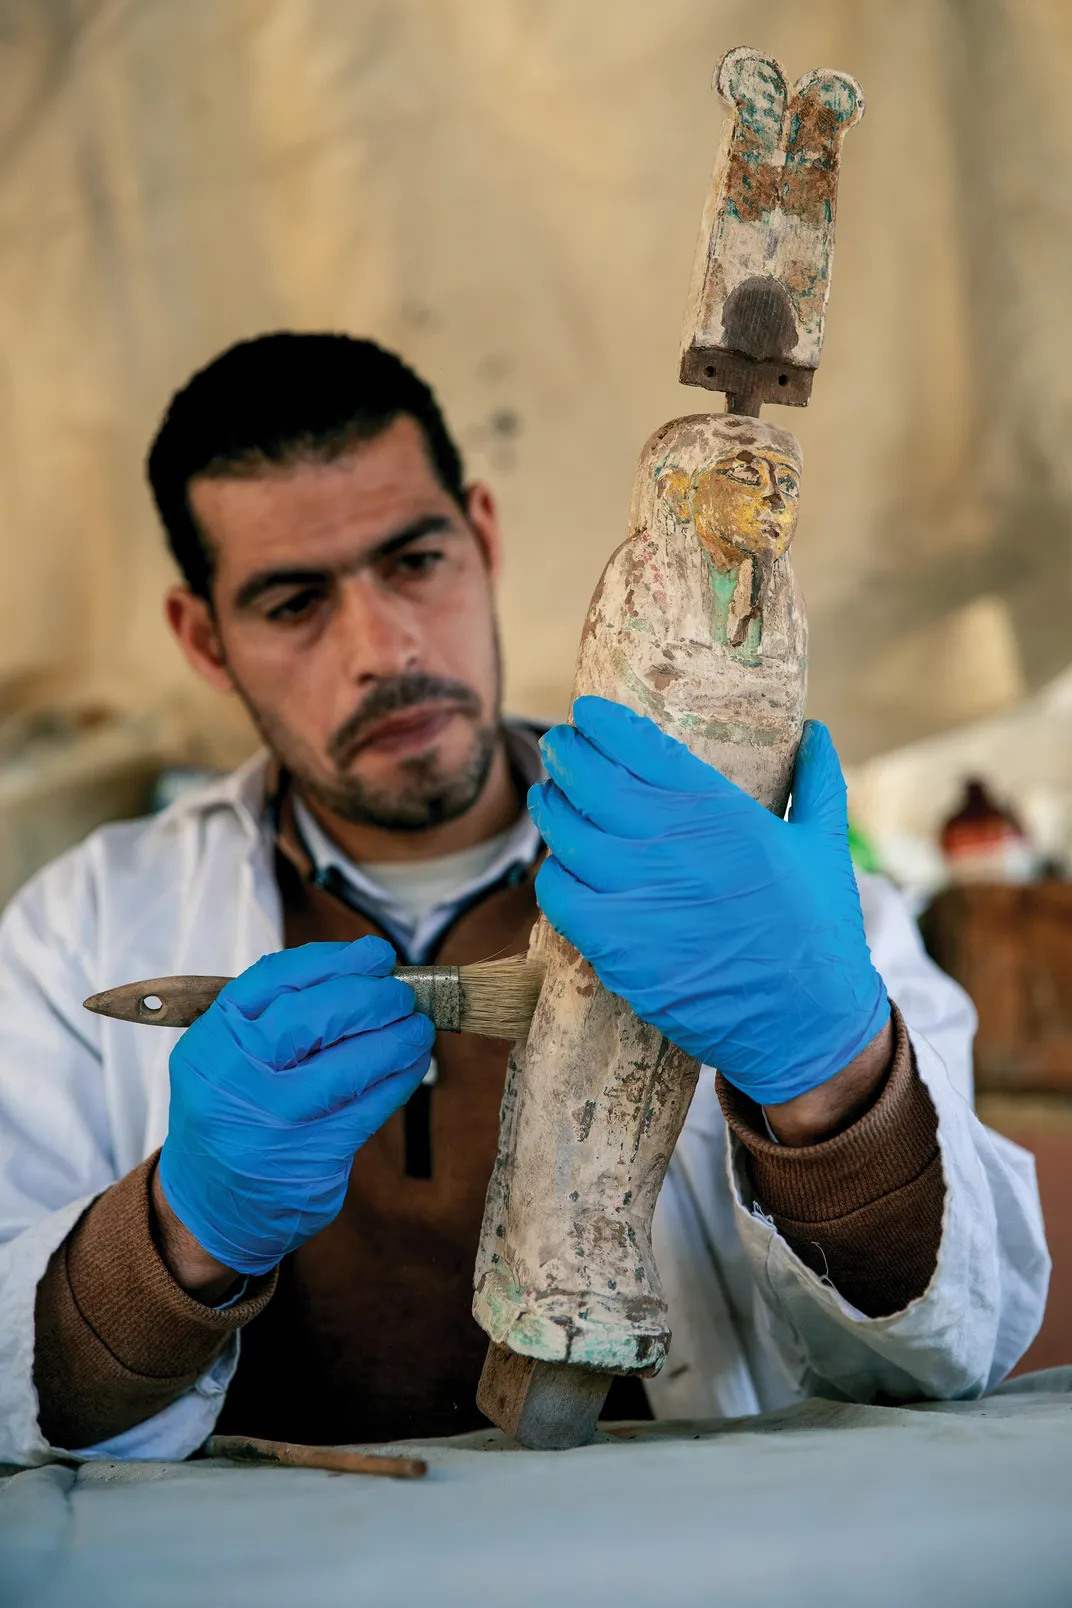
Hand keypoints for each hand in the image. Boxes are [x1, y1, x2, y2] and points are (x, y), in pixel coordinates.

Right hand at [156, 936, 434, 1276]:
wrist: (210, 1205)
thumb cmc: (231, 1114)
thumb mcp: (226, 1058)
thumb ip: (276, 1015)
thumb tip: (365, 973)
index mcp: (212, 1041)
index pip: (276, 978)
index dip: (335, 959)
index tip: (374, 954)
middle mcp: (237, 1079)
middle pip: (319, 1015)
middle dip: (374, 997)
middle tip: (402, 994)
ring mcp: (273, 1122)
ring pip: (352, 1063)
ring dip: (398, 1038)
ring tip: (418, 1027)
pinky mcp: (311, 1158)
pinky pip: (369, 1106)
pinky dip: (399, 1079)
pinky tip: (411, 1065)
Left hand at [530, 697, 888, 1107]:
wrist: (806, 1022)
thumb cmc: (820, 932)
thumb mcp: (825, 845)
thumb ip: (817, 781)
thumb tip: (816, 729)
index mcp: (720, 812)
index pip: (642, 747)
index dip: (604, 724)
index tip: (587, 713)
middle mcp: (673, 845)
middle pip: (592, 780)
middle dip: (567, 754)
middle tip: (559, 747)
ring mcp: (640, 895)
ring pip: (567, 832)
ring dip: (552, 807)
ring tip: (550, 796)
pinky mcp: (617, 945)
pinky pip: (559, 894)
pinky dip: (552, 873)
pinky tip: (560, 866)